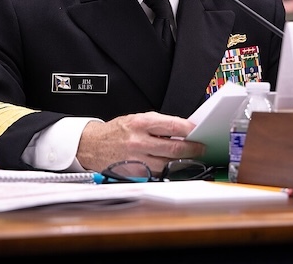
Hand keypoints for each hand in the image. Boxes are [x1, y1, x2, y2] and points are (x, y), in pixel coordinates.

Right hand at [75, 112, 202, 172]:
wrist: (92, 145)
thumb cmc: (116, 131)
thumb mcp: (136, 119)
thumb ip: (159, 124)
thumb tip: (182, 129)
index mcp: (140, 124)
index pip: (172, 126)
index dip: (189, 129)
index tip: (198, 131)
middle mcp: (138, 142)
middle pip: (173, 148)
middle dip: (191, 149)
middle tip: (201, 148)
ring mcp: (136, 159)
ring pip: (168, 164)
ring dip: (183, 162)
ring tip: (191, 158)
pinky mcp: (134, 174)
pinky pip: (157, 174)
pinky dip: (168, 171)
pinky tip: (174, 167)